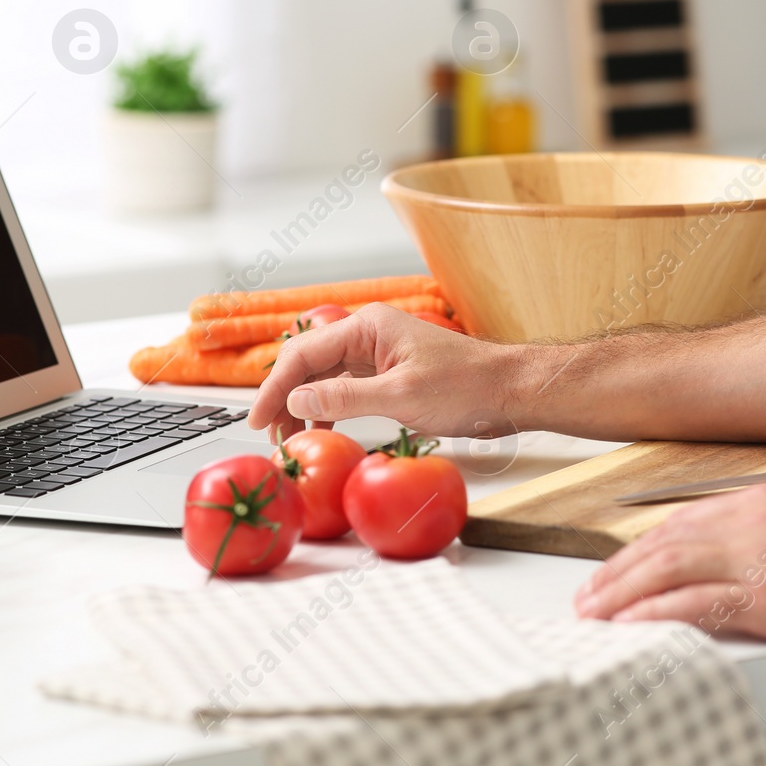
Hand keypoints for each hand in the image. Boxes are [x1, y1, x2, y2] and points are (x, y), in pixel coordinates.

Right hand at [246, 303, 527, 440]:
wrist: (508, 390)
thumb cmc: (465, 388)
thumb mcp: (401, 397)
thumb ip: (345, 398)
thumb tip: (296, 399)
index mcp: (366, 327)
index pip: (303, 354)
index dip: (275, 388)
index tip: (257, 420)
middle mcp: (366, 334)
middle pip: (307, 363)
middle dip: (284, 397)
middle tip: (271, 436)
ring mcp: (375, 353)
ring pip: (322, 377)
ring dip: (303, 406)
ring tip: (290, 439)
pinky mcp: (385, 373)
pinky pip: (343, 388)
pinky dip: (327, 409)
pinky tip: (321, 431)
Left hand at [573, 483, 765, 668]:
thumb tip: (725, 564)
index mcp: (764, 502)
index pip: (681, 522)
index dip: (640, 549)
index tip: (616, 569)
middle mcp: (755, 522)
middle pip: (663, 543)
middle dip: (617, 571)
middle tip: (589, 594)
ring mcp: (762, 559)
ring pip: (668, 569)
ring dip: (622, 592)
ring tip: (594, 612)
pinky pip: (695, 604)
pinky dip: (654, 613)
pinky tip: (631, 624)